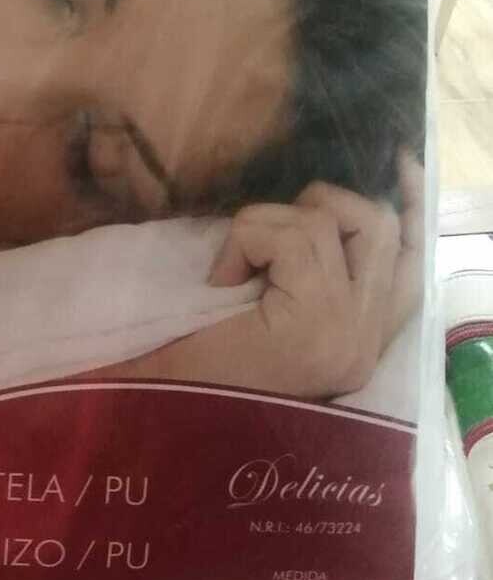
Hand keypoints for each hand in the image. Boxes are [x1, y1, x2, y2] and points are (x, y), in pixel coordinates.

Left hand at [209, 152, 423, 396]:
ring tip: (240, 264)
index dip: (404, 205)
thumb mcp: (264, 311)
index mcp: (363, 338)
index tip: (400, 164)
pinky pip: (295, 237)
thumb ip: (305, 269)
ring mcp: (349, 331)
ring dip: (271, 224)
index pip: (411, 259)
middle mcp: (367, 336)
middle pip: (378, 225)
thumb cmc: (201, 366)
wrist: (167, 415)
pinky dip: (248, 240)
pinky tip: (222, 280)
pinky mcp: (317, 321)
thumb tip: (317, 205)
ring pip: (329, 221)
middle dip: (318, 206)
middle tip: (264, 238)